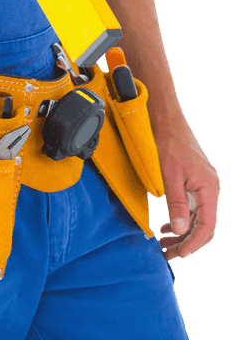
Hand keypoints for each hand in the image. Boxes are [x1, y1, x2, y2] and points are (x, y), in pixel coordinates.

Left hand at [156, 122, 218, 259]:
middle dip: (186, 243)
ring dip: (182, 233)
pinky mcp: (194, 183)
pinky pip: (191, 208)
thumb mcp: (169, 175)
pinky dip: (180, 220)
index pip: (207, 226)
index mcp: (209, 188)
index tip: (180, 255)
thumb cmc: (168, 143)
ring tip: (164, 245)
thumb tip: (181, 232)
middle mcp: (210, 189)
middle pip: (203, 225)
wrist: (166, 120)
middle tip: (168, 254)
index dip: (194, 243)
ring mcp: (203, 186)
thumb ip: (176, 204)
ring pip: (196, 218)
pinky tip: (167, 227)